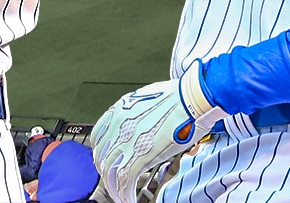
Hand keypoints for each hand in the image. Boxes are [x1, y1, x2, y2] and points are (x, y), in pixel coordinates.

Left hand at [89, 70, 222, 202]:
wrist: (191, 98)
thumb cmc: (178, 97)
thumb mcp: (147, 100)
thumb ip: (136, 113)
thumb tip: (139, 123)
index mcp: (119, 110)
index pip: (98, 136)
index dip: (100, 153)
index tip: (106, 161)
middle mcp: (118, 124)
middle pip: (101, 156)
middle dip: (105, 172)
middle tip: (112, 181)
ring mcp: (127, 140)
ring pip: (109, 171)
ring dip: (113, 188)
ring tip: (120, 195)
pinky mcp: (141, 154)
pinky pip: (124, 179)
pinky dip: (123, 193)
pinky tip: (128, 199)